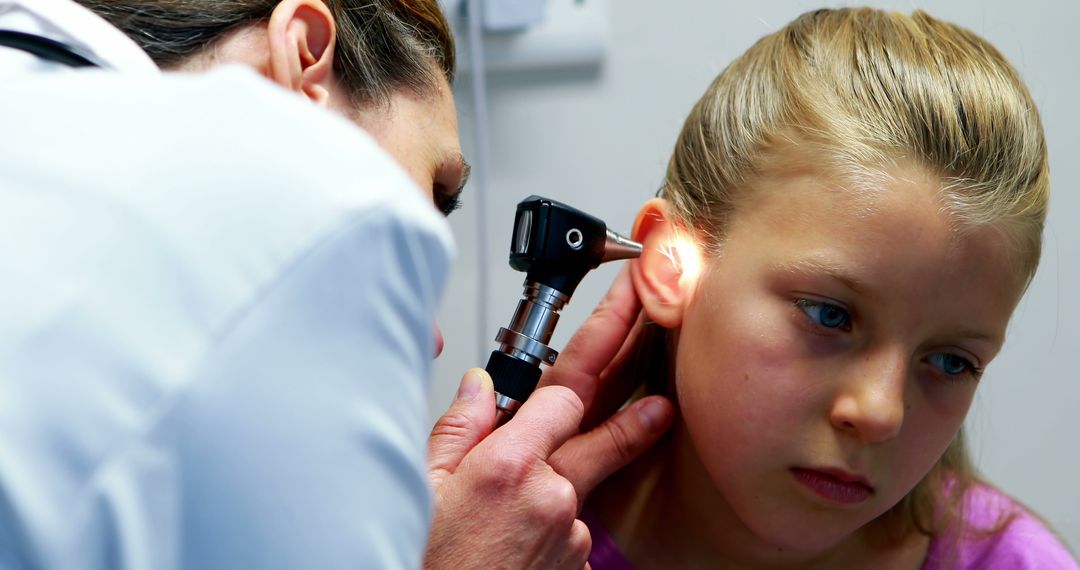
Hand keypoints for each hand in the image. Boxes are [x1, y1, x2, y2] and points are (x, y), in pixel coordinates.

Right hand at [425, 268, 673, 568]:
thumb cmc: (425, 559)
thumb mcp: (421, 485)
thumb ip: (457, 429)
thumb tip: (475, 387)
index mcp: (508, 465)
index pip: (565, 394)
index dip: (585, 364)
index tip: (612, 336)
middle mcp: (550, 497)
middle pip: (608, 436)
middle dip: (640, 411)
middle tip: (668, 396)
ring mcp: (569, 536)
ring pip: (579, 491)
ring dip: (561, 487)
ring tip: (512, 512)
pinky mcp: (576, 567)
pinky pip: (573, 533)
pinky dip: (553, 528)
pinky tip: (515, 541)